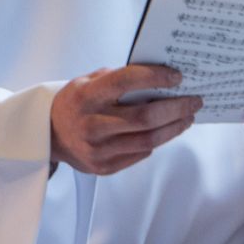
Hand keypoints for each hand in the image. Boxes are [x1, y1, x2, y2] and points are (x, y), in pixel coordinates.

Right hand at [50, 65, 199, 175]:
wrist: (49, 134)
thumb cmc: (75, 102)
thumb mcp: (88, 81)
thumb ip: (119, 78)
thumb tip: (160, 76)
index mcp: (86, 96)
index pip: (126, 82)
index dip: (155, 77)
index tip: (177, 76)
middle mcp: (91, 124)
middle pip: (145, 118)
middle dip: (176, 108)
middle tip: (194, 101)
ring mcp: (97, 149)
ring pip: (148, 140)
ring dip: (174, 128)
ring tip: (187, 117)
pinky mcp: (104, 166)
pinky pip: (140, 153)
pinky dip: (157, 140)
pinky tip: (166, 130)